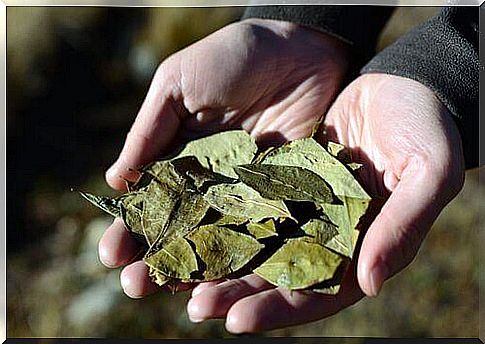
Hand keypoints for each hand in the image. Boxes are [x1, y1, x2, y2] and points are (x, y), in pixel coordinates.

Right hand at [97, 19, 350, 297]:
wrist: (302, 46)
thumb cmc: (234, 57)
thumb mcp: (180, 84)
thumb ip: (151, 132)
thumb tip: (115, 181)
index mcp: (183, 158)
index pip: (152, 201)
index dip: (130, 227)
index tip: (111, 254)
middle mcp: (214, 183)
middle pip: (183, 229)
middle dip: (159, 258)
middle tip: (136, 286)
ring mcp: (251, 193)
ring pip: (223, 240)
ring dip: (202, 270)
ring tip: (181, 298)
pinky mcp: (289, 194)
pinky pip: (269, 231)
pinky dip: (253, 257)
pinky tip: (236, 283)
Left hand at [187, 74, 464, 332]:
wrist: (406, 85)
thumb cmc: (427, 127)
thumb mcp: (429, 172)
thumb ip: (403, 226)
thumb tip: (369, 283)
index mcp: (362, 246)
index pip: (318, 292)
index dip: (279, 309)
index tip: (238, 320)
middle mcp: (327, 234)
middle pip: (277, 274)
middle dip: (237, 292)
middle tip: (196, 305)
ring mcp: (302, 206)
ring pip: (255, 241)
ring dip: (220, 259)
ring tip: (178, 273)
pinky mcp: (284, 177)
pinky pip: (248, 199)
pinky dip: (221, 212)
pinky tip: (189, 221)